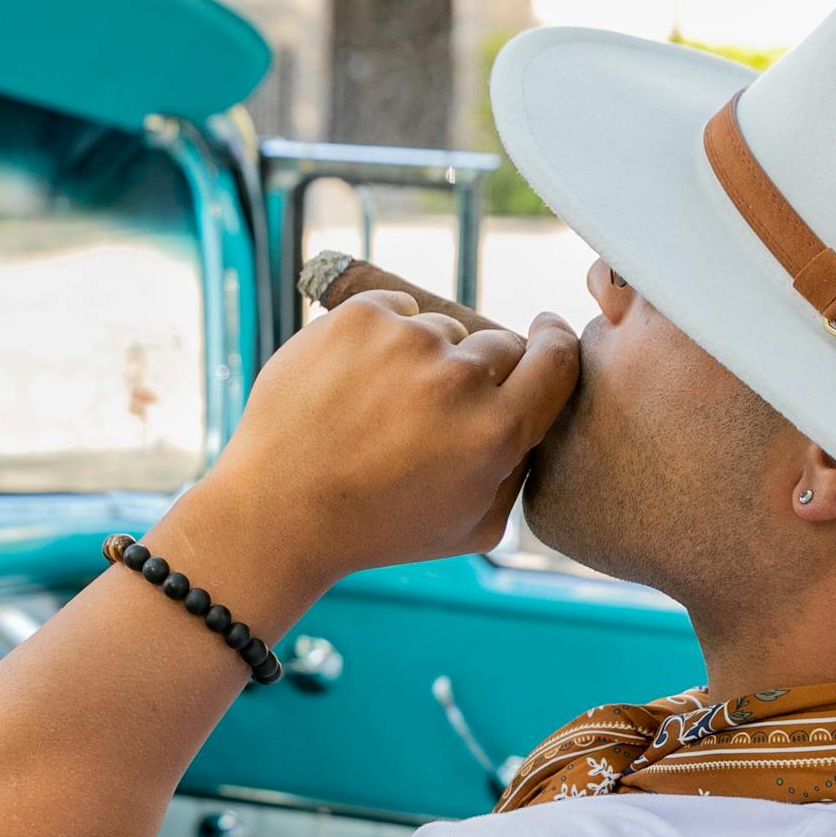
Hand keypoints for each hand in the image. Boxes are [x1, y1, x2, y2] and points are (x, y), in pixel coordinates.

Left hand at [188, 291, 580, 586]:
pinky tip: (356, 382)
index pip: (556, 359)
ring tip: (379, 410)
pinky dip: (383, 336)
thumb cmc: (378, 527)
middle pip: (500, 345)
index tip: (546, 333)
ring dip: (424, 360)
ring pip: (441, 330)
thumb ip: (519, 469)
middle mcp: (458, 380)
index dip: (555, 343)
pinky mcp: (359, 316)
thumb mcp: (474, 527)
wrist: (278, 510)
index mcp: (496, 433)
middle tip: (434, 412)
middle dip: (480, 373)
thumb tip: (534, 416)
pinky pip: (396, 309)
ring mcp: (406, 341)